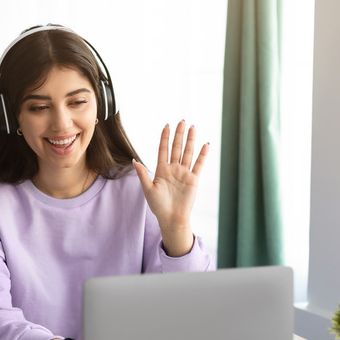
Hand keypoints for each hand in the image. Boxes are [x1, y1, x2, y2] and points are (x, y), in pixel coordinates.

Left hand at [133, 120, 208, 256]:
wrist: (171, 218)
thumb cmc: (158, 206)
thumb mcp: (148, 189)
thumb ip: (143, 174)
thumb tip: (134, 160)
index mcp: (161, 170)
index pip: (163, 149)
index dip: (165, 138)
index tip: (167, 125)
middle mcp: (173, 169)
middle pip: (176, 147)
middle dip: (179, 134)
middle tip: (182, 121)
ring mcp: (184, 173)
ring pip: (188, 153)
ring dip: (190, 140)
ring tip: (192, 127)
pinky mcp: (193, 179)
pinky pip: (199, 164)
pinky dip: (203, 155)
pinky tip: (206, 144)